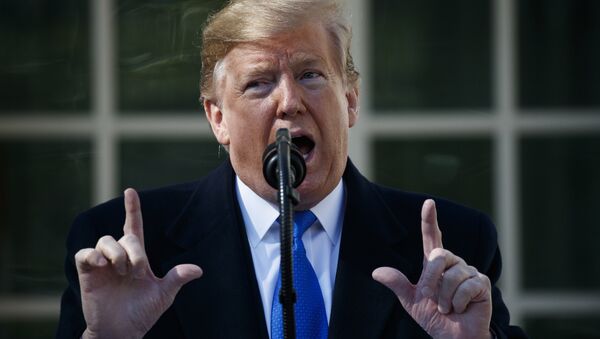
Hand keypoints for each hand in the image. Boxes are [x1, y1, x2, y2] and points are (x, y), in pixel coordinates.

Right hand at [75, 188, 202, 338]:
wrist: (123, 331)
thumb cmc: (143, 312)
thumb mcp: (164, 294)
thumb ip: (177, 278)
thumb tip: (198, 270)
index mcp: (137, 257)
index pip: (134, 227)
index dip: (132, 209)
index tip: (131, 191)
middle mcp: (119, 257)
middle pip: (125, 237)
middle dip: (135, 253)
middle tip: (137, 274)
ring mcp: (103, 265)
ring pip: (105, 240)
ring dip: (117, 253)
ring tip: (122, 272)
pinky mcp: (88, 274)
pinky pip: (85, 254)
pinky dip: (92, 255)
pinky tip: (101, 265)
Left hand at [372, 199, 491, 338]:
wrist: (454, 338)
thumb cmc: (435, 318)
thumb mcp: (411, 301)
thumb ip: (397, 283)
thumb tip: (376, 272)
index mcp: (435, 265)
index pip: (432, 238)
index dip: (429, 220)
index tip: (428, 203)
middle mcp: (453, 263)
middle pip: (438, 255)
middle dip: (430, 278)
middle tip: (430, 298)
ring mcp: (469, 272)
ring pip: (452, 275)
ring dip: (444, 298)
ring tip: (447, 308)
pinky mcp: (482, 283)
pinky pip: (466, 287)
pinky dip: (458, 303)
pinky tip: (461, 309)